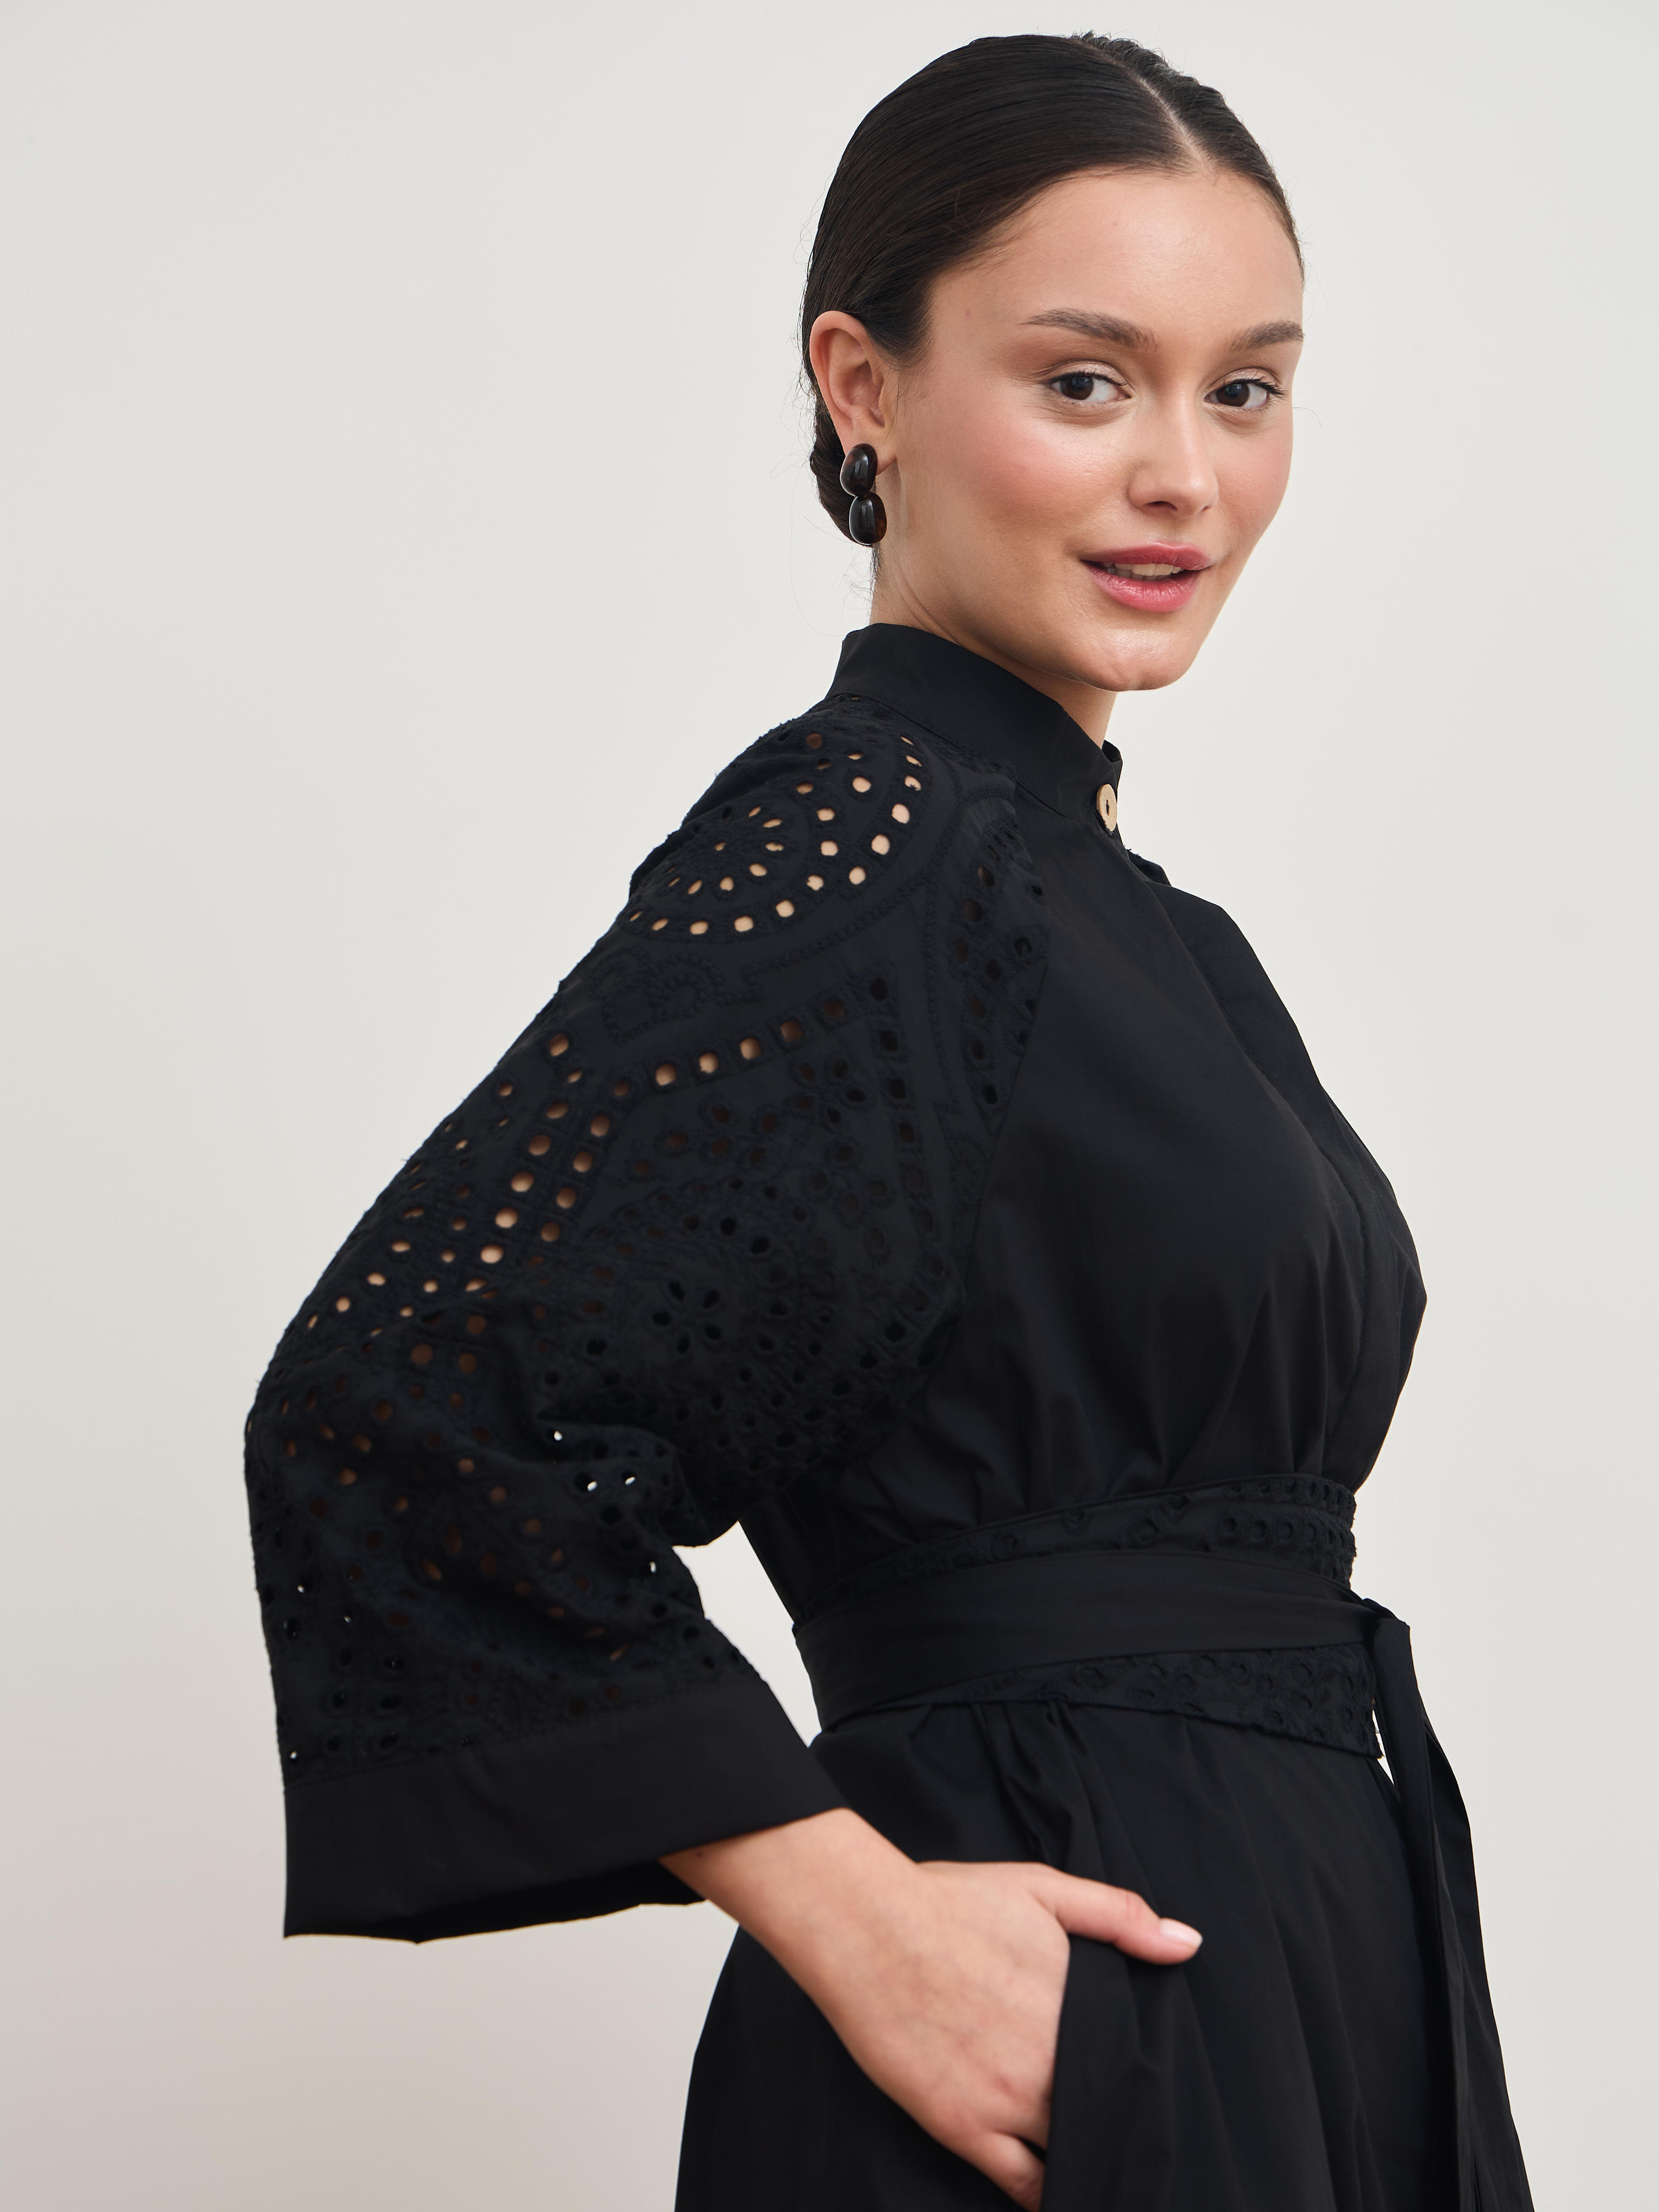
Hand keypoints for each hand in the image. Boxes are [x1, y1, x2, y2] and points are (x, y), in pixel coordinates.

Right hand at [664, 1808, 1199, 2208]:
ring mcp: (1007, 2099)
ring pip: (1071, 2155)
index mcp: (1077, 2006)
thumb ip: (1119, 1916)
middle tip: (1125, 2131)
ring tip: (1098, 2163)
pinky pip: (1020, 2183)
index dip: (1142, 2083)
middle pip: (1106, 2115)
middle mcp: (1050, 2061)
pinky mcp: (962, 2125)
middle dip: (1118, 2124)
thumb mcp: (1042, 1889)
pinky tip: (1056, 2193)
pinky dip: (1045, 2194)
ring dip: (1088, 2158)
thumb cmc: (950, 1902)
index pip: (1133, 2066)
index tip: (1147, 2092)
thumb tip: (1187, 1944)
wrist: (868, 1926)